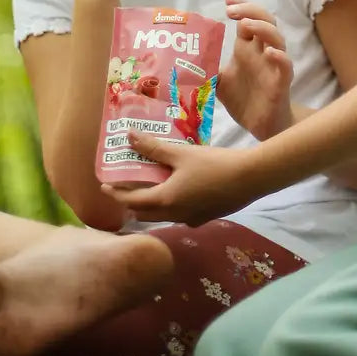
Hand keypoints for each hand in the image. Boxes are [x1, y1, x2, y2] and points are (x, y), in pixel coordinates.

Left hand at [102, 135, 258, 224]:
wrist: (250, 178)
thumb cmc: (214, 164)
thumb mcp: (182, 154)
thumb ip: (154, 148)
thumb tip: (129, 136)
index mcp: (164, 201)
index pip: (130, 201)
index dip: (115, 194)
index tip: (105, 185)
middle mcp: (174, 215)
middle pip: (144, 213)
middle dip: (132, 202)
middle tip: (128, 186)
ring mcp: (191, 219)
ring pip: (162, 215)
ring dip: (153, 204)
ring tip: (153, 186)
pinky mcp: (205, 217)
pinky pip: (180, 215)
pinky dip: (173, 205)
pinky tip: (182, 191)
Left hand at [217, 0, 293, 140]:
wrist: (262, 126)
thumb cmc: (244, 100)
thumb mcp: (217, 83)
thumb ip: (204, 70)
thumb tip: (176, 65)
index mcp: (248, 49)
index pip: (248, 19)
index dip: (241, 5)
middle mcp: (262, 53)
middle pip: (265, 21)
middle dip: (250, 10)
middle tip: (232, 10)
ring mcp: (273, 66)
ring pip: (277, 39)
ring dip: (263, 28)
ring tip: (246, 24)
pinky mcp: (281, 83)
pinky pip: (286, 66)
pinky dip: (280, 57)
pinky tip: (269, 53)